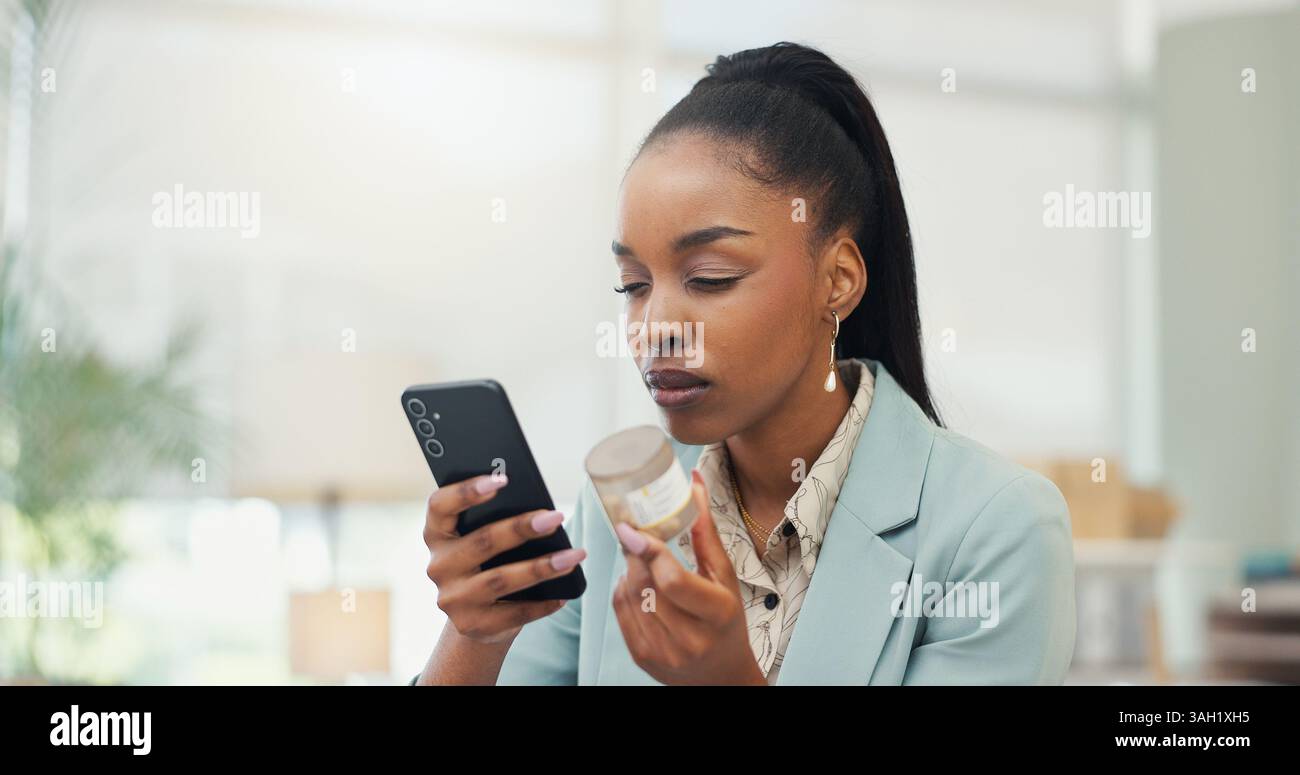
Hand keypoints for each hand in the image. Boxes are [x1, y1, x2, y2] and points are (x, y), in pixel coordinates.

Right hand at [423, 473, 585, 643]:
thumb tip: (540, 509)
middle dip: (522, 528)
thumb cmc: (489, 563)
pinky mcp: (473, 625)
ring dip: (543, 566)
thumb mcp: (483, 539)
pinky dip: (544, 602)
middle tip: (556, 518)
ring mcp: (453, 599)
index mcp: (437, 534)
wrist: (480, 617)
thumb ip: (496, 520)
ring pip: (501, 579)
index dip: (467, 491)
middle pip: (482, 541)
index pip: (440, 506)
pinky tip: (565, 592)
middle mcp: (439, 566)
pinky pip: (515, 612)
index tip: (503, 479)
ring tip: (574, 556)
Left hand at [611, 469, 764, 684]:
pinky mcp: (642, 657)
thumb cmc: (726, 618)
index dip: (648, 551)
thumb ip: (705, 531)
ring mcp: (663, 652)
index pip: (673, 580)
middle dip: (635, 554)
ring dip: (628, 569)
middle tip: (632, 532)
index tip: (632, 528)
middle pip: (645, 585)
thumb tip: (694, 483)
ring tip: (640, 558)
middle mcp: (690, 638)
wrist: (720, 674)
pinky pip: (620, 612)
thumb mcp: (724, 576)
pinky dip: (623, 589)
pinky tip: (637, 583)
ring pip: (629, 595)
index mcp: (717, 613)